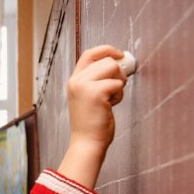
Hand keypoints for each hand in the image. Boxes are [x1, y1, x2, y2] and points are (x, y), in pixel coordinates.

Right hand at [59, 45, 128, 187]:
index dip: (106, 50)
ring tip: (112, 98)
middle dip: (118, 72)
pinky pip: (117, 83)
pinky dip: (119, 94)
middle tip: (117, 88)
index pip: (89, 54)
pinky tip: (111, 105)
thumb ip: (97, 80)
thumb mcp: (89, 97)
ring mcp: (84, 86)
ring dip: (119, 82)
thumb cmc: (91, 124)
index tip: (119, 54)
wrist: (87, 143)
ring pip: (113, 67)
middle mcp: (76, 81)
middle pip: (106, 59)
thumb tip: (119, 64)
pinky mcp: (96, 93)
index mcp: (74, 81)